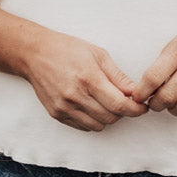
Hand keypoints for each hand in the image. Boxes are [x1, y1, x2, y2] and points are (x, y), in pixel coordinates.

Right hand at [22, 30, 148, 132]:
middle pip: (111, 117)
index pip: (119, 104)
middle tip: (123, 101)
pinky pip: (84, 127)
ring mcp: (64, 107)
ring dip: (108, 117)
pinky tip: (92, 106)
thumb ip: (118, 76)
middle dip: (123, 112)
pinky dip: (93, 120)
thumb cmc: (67, 50)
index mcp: (88, 78)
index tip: (141, 107)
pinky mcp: (57, 114)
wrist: (35, 54)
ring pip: (98, 125)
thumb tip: (135, 92)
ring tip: (106, 102)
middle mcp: (75, 96)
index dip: (135, 109)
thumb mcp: (98, 54)